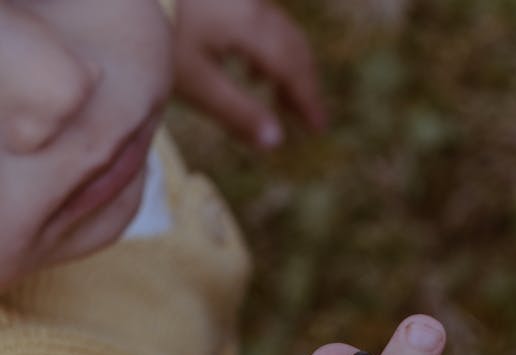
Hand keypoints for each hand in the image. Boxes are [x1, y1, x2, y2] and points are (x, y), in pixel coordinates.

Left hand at [173, 0, 326, 147]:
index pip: (294, 68)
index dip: (309, 100)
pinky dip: (266, 48)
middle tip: (307, 118)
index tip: (319, 129)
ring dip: (286, 66)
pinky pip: (260, 20)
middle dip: (303, 83)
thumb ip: (238, 112)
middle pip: (293, 46)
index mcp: (252, 27)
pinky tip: (251, 66)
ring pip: (279, 31)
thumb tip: (276, 142)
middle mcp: (253, 4)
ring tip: (280, 98)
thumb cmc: (159, 34)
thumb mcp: (195, 81)